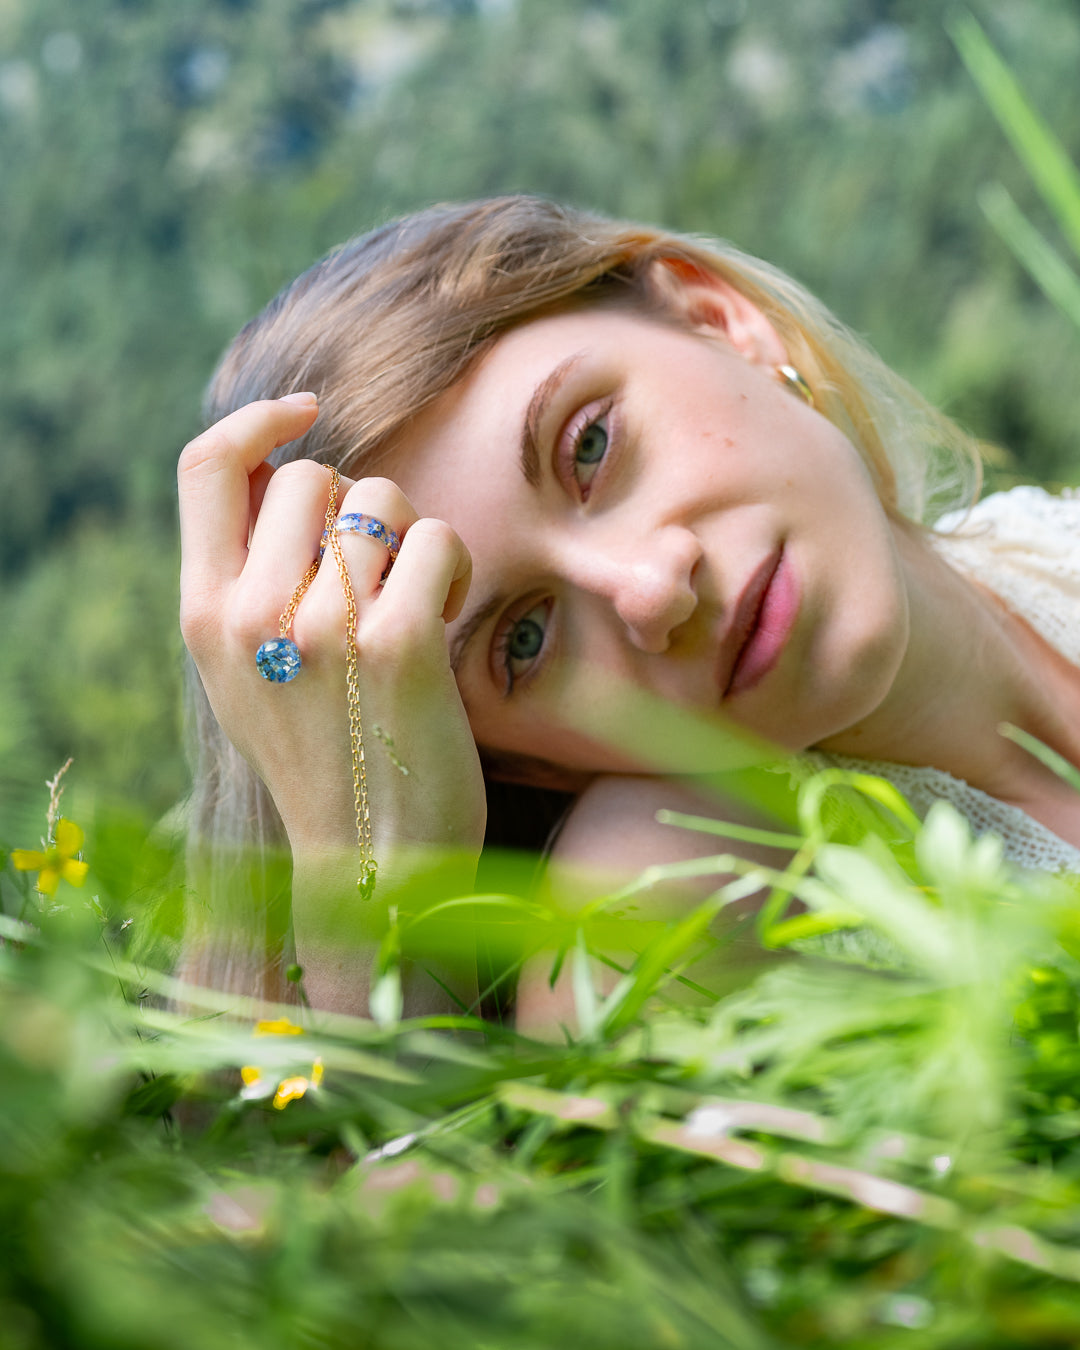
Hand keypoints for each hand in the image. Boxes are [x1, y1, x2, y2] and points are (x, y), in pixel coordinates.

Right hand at [178, 395, 486, 877]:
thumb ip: (248, 582)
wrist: (374, 863)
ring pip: (384, 500)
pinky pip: (438, 541)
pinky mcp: (399, 648)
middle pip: (315, 474)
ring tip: (412, 604)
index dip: (258, 422)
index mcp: (205, 616)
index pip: (204, 466)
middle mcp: (251, 615)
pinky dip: (454, 569)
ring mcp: (323, 631)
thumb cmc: (324, 756)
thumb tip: (288, 474)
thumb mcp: (248, 673)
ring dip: (413, 539)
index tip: (307, 416)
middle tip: (379, 575)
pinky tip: (445, 617)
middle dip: (360, 508)